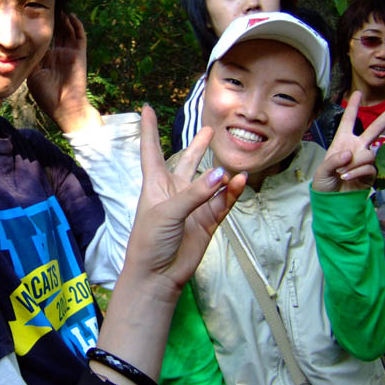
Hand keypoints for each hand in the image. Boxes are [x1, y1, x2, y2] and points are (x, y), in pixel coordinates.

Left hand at [27, 13, 101, 131]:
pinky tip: (70, 15)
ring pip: (67, 31)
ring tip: (57, 6)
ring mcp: (69, 54)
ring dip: (63, 19)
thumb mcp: (32, 75)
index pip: (42, 39)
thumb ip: (29, 60)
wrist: (65, 107)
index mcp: (46, 60)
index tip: (29, 15)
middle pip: (56, 32)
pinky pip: (80, 36)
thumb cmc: (47, 96)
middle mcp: (58, 55)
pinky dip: (76, 25)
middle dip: (51, 20)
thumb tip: (20, 46)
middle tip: (45, 5)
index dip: (37, 28)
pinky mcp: (79, 54)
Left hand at [122, 106, 245, 292]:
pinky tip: (239, 182)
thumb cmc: (150, 240)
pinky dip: (231, 192)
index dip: (150, 131)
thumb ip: (195, 193)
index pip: (151, 151)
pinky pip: (223, 201)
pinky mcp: (208, 221)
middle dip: (197, 147)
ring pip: (211, 182)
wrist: (158, 275)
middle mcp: (174, 192)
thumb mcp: (167, 211)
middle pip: (186, 162)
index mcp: (155, 185)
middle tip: (209, 129)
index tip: (146, 109)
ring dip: (221, 172)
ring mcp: (193, 206)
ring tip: (236, 163)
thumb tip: (223, 173)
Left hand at [313, 92, 384, 192]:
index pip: (348, 121)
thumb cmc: (324, 182)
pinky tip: (347, 178)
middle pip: (374, 129)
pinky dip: (357, 173)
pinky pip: (369, 167)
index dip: (353, 107)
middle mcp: (356, 147)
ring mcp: (364, 159)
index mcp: (342, 141)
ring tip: (342, 173)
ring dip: (354, 164)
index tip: (358, 93)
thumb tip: (351, 153)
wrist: (331, 200)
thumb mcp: (322, 169)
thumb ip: (334, 160)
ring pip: (369, 154)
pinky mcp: (370, 172)